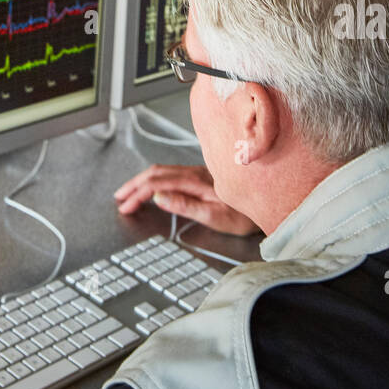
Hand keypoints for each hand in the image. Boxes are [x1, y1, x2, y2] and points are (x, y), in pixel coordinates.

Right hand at [114, 164, 260, 236]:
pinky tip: (152, 188)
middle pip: (155, 174)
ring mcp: (197, 173)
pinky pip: (171, 174)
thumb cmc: (245, 214)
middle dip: (134, 185)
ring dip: (142, 182)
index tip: (125, 205)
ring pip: (162, 172)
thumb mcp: (216, 216)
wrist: (268, 200)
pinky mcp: (201, 177)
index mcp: (195, 182)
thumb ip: (186, 206)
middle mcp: (194, 173)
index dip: (138, 194)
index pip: (157, 184)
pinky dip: (154, 181)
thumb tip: (160, 198)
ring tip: (129, 193)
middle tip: (119, 198)